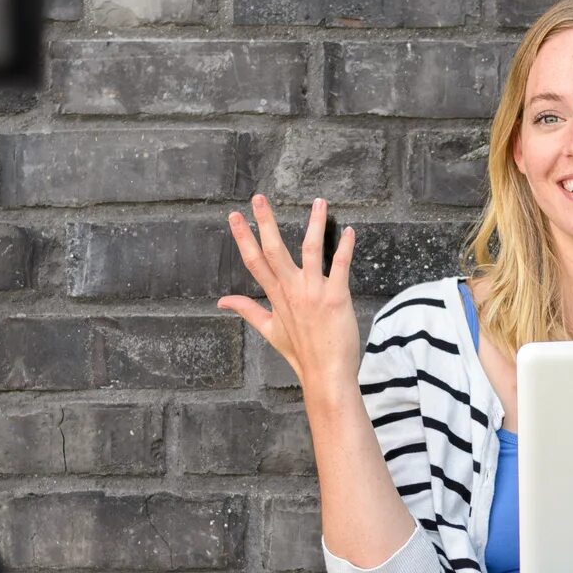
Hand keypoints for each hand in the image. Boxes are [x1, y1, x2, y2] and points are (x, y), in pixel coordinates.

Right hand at [216, 193, 359, 391]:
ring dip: (315, 224)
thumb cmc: (300, 353)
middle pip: (274, 250)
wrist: (325, 375)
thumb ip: (247, 310)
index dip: (243, 237)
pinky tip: (350, 231)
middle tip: (259, 198)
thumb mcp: (269, 330)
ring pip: (311, 250)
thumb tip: (222, 301)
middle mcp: (292, 291)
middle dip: (265, 222)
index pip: (254, 261)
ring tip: (319, 202)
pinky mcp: (336, 297)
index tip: (235, 216)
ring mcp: (313, 293)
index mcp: (276, 296)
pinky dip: (345, 247)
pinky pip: (340, 266)